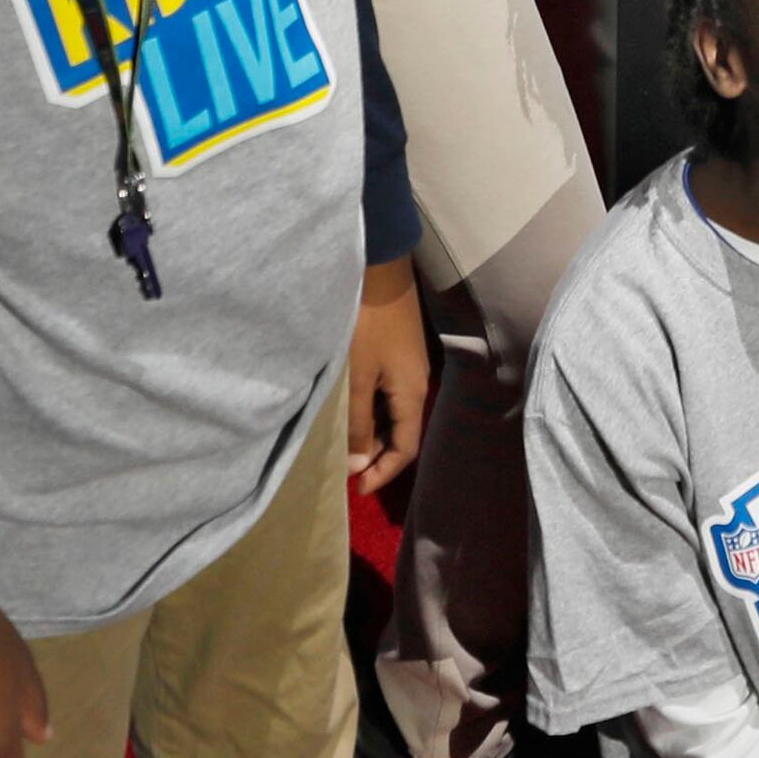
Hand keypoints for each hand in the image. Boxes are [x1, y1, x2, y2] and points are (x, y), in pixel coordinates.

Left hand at [346, 257, 429, 494]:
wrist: (379, 268)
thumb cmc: (366, 325)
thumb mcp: (357, 377)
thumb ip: (358, 422)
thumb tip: (359, 464)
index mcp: (411, 394)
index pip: (405, 449)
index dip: (383, 473)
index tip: (356, 489)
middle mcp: (415, 383)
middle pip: (401, 432)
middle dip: (376, 456)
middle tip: (344, 469)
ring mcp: (407, 365)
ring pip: (391, 412)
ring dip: (371, 432)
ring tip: (342, 443)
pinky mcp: (396, 350)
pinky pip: (386, 393)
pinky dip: (369, 409)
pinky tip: (347, 408)